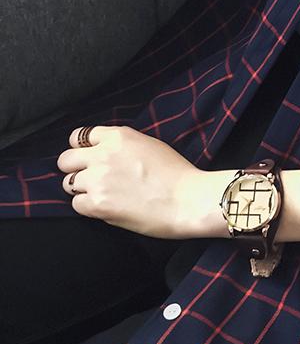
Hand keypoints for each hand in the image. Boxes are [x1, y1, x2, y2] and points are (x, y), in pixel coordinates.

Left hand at [57, 124, 208, 238]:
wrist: (189, 200)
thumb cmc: (177, 174)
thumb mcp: (149, 145)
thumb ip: (122, 145)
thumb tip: (103, 152)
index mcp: (118, 136)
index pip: (78, 137)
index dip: (83, 149)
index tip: (91, 158)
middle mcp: (104, 154)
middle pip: (65, 160)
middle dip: (75, 169)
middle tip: (92, 178)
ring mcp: (99, 179)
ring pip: (68, 183)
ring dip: (83, 189)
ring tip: (104, 194)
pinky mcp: (98, 204)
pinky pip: (77, 205)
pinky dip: (89, 207)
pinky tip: (109, 206)